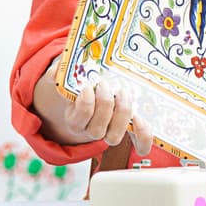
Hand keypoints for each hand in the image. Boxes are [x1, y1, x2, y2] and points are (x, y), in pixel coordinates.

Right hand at [38, 59, 152, 169]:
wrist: (88, 97)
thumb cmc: (78, 85)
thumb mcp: (66, 76)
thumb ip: (62, 69)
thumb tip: (63, 63)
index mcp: (74, 119)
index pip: (79, 117)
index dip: (85, 103)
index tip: (88, 87)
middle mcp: (91, 130)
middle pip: (97, 130)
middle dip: (104, 105)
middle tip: (106, 85)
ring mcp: (109, 133)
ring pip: (114, 136)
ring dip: (121, 114)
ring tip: (123, 92)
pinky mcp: (127, 130)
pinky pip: (137, 142)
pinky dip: (142, 135)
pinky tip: (142, 119)